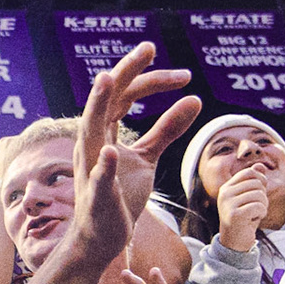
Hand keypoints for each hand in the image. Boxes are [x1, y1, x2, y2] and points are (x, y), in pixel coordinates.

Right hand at [73, 43, 201, 257]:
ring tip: (108, 78)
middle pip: (106, 99)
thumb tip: (194, 98)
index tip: (169, 62)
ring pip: (90, 128)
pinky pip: (99, 176)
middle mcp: (93, 143)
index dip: (145, 75)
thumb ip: (167, 128)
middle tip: (147, 47)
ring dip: (98, 103)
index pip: (123, 94)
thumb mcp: (147, 157)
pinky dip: (106, 163)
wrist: (102, 236)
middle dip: (125, 71)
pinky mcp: (98, 194)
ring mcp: (93, 166)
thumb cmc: (120, 195)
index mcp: (104, 131)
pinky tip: (113, 150)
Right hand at [215, 168, 269, 252]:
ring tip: (254, 214)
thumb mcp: (248, 197)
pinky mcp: (235, 215)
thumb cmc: (244, 218)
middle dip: (263, 195)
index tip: (260, 192)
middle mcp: (225, 194)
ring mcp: (228, 204)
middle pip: (256, 183)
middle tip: (256, 207)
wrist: (234, 242)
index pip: (249, 172)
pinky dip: (261, 214)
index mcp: (226, 188)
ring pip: (259, 195)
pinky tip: (253, 220)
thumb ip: (253, 181)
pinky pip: (259, 206)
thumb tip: (260, 165)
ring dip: (263, 206)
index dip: (261, 180)